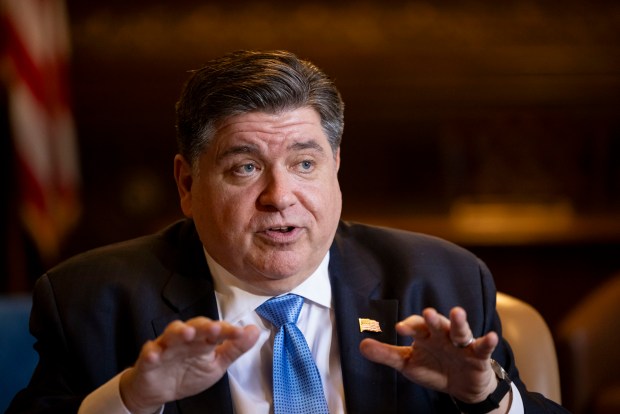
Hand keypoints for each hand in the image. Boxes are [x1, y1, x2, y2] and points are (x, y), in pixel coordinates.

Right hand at [119, 317, 259, 413]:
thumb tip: (254, 331)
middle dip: (204, 327)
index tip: (239, 333)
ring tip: (187, 334)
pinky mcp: (149, 360)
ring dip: (179, 332)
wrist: (159, 390)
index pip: (215, 330)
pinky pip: (148, 354)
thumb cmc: (188, 372)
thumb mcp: (215, 364)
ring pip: (171, 334)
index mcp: (202, 340)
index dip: (227, 330)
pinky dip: (151, 353)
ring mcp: (166, 348)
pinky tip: (155, 354)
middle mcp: (185, 339)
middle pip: (194, 326)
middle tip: (215, 328)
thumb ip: (234, 349)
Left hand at [359, 307, 500, 403]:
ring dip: (458, 322)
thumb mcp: (408, 363)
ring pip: (459, 330)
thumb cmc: (434, 368)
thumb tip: (361, 345)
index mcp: (425, 336)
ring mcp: (461, 344)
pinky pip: (482, 347)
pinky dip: (487, 341)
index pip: (416, 326)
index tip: (399, 328)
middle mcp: (443, 335)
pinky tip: (491, 336)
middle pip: (438, 324)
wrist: (462, 386)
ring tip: (458, 312)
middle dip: (433, 319)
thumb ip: (386, 354)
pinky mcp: (477, 355)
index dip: (409, 326)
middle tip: (427, 313)